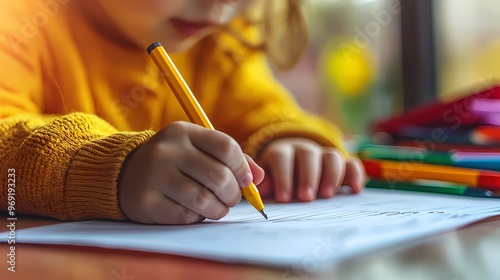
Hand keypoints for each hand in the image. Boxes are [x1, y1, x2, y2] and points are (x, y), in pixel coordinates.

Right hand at [118, 121, 264, 224]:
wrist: (124, 174)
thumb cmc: (172, 162)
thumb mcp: (196, 150)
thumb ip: (229, 159)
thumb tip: (259, 177)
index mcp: (182, 132)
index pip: (226, 146)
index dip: (243, 167)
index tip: (246, 180)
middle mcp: (167, 151)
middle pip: (219, 176)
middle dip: (234, 193)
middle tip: (232, 199)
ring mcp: (154, 176)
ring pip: (204, 200)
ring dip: (219, 209)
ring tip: (217, 208)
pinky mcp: (147, 202)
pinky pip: (186, 216)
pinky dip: (197, 218)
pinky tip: (192, 211)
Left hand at [255, 137, 364, 201]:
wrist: (293, 170)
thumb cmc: (276, 182)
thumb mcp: (264, 182)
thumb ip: (261, 186)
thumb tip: (258, 191)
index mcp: (281, 153)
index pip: (281, 157)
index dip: (283, 176)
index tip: (284, 198)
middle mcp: (304, 150)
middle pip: (308, 154)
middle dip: (307, 176)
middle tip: (306, 198)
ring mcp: (324, 155)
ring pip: (331, 155)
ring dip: (331, 174)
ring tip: (326, 195)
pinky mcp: (342, 164)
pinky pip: (352, 163)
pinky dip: (355, 175)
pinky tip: (354, 190)